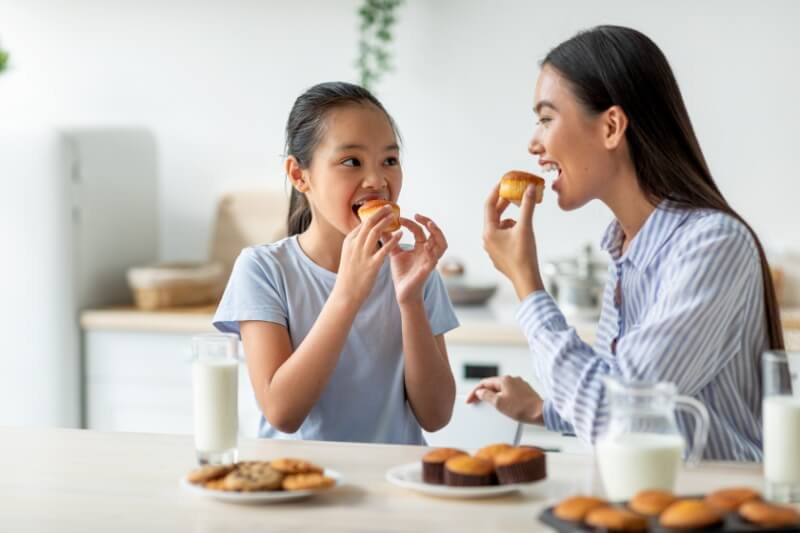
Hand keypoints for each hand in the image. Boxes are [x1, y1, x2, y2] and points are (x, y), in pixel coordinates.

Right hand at [334, 205, 401, 306]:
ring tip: (396, 217)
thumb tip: (364, 233)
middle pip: (369, 223)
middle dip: (380, 213)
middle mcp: (355, 245)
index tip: (382, 210)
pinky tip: (401, 235)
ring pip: (376, 231)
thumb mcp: (349, 255)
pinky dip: (393, 240)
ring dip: (387, 222)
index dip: (373, 214)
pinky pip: (385, 248)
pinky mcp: (372, 265)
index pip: (362, 223)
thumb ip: (356, 244)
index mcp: (349, 242)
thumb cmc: (349, 276)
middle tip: (390, 207)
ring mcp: (363, 254)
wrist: (346, 294)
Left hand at [390, 214, 447, 304]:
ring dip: (438, 234)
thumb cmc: (401, 273)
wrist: (403, 292)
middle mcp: (428, 252)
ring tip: (430, 225)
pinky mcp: (428, 270)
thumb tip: (380, 227)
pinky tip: (426, 245)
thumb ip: (390, 240)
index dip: (411, 222)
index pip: (420, 230)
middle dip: (429, 222)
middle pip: (436, 234)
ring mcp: (430, 260)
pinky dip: (433, 251)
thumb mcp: (394, 253)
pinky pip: (435, 259)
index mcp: (421, 247)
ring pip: (442, 244)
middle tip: (418, 215)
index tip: (399, 218)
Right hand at [466, 375, 543, 424]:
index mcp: (504, 380)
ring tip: (490, 407)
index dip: (475, 392)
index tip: (469, 400)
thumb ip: (486, 396)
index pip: (484, 383)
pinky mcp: (525, 392)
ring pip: (502, 390)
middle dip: (484, 394)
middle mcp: (512, 379)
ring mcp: (520, 385)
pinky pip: (510, 393)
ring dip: (494, 397)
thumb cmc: (522, 408)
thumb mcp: (499, 403)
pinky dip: (504, 399)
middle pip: (493, 386)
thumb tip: (479, 391)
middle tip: (477, 403)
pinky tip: (504, 407)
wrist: (541, 413)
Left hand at [483, 181, 543, 299]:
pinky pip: (502, 237)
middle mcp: (487, 240)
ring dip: (510, 220)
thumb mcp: (525, 227)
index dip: (496, 192)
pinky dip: (511, 231)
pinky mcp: (499, 256)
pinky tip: (522, 234)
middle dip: (505, 204)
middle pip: (493, 216)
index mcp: (489, 232)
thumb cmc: (524, 255)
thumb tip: (530, 188)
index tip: (504, 182)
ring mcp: (492, 249)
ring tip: (523, 220)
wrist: (526, 280)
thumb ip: (527, 206)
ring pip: (499, 227)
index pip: (489, 205)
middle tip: (514, 193)